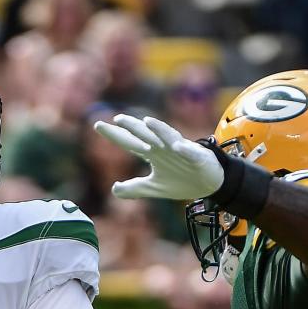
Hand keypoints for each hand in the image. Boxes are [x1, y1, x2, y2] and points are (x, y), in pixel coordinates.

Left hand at [94, 115, 223, 200]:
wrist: (210, 183)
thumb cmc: (181, 180)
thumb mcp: (153, 188)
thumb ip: (134, 188)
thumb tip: (113, 189)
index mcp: (152, 153)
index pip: (130, 142)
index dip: (115, 135)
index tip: (97, 125)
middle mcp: (164, 147)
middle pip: (145, 135)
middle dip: (132, 126)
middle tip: (117, 119)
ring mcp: (180, 150)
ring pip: (168, 138)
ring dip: (158, 130)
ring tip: (147, 122)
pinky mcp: (197, 157)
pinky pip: (190, 152)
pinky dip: (185, 149)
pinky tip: (178, 146)